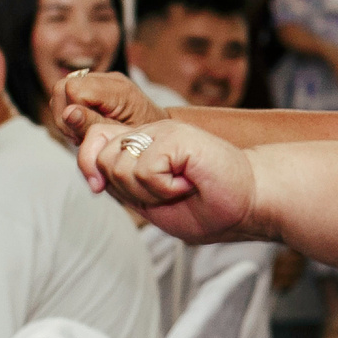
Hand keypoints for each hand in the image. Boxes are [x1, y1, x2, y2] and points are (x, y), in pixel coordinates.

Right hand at [50, 69, 167, 148]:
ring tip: (84, 132)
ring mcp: (102, 80)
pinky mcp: (96, 85)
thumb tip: (69, 113)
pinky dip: (71, 112)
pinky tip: (85, 125)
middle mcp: (109, 79)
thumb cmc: (145, 138)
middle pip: (62, 86)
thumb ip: (93, 124)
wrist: (160, 131)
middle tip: (80, 136)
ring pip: (61, 90)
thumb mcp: (121, 137)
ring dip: (66, 115)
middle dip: (64, 114)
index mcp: (118, 90)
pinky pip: (68, 94)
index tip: (81, 135)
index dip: (71, 113)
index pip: (74, 89)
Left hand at [76, 119, 258, 241]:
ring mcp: (162, 131)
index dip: (86, 163)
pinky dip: (163, 188)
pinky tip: (186, 183)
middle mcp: (149, 133)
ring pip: (117, 165)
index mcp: (142, 145)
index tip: (99, 187)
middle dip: (124, 188)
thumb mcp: (151, 202)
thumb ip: (120, 184)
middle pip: (99, 157)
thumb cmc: (209, 206)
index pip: (92, 140)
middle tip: (160, 193)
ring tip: (177, 187)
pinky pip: (144, 169)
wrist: (251, 203)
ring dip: (146, 191)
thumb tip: (91, 174)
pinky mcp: (176, 135)